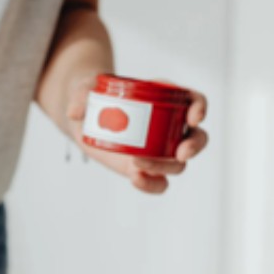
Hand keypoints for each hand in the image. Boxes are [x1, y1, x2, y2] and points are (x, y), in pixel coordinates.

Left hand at [66, 75, 208, 193]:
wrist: (83, 118)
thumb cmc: (93, 96)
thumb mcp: (86, 89)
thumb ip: (81, 94)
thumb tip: (74, 111)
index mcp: (165, 97)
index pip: (194, 101)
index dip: (200, 108)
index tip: (193, 117)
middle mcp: (169, 124)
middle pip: (197, 137)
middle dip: (194, 146)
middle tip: (181, 152)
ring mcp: (159, 149)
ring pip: (179, 164)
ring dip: (165, 167)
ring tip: (137, 165)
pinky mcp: (146, 168)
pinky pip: (158, 182)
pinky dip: (151, 185)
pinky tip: (135, 180)